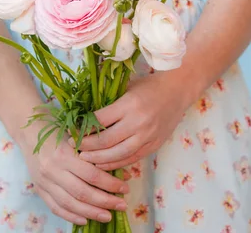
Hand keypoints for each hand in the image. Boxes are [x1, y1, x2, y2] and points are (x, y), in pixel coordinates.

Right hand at [20, 123, 128, 225]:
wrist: (29, 132)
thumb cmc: (58, 131)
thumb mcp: (77, 137)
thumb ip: (96, 154)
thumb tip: (122, 173)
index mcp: (64, 154)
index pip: (92, 175)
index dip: (111, 184)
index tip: (125, 188)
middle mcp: (53, 169)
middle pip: (82, 192)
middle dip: (105, 202)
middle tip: (122, 205)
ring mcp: (44, 181)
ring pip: (70, 203)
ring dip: (91, 212)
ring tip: (107, 216)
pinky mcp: (39, 189)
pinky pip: (56, 207)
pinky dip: (71, 216)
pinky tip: (85, 219)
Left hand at [71, 73, 192, 170]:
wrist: (178, 91)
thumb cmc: (149, 86)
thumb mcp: (126, 87)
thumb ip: (108, 102)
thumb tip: (83, 115)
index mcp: (129, 104)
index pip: (99, 121)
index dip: (83, 128)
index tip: (72, 131)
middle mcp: (139, 122)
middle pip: (106, 141)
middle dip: (87, 146)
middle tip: (74, 147)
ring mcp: (148, 136)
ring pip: (118, 155)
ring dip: (99, 159)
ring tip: (84, 158)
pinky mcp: (154, 145)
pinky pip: (131, 159)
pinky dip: (115, 164)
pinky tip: (102, 164)